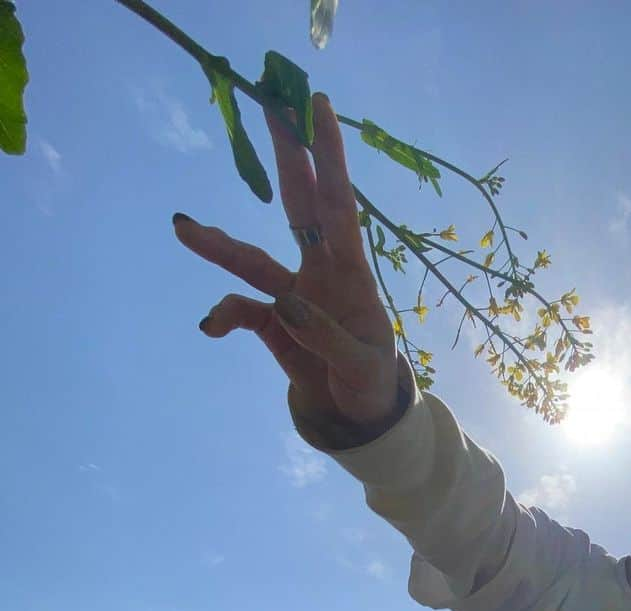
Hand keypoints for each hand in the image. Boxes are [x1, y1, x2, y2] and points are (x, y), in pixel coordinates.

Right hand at [173, 93, 400, 441]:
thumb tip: (287, 306)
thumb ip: (326, 337)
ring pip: (253, 262)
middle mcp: (319, 273)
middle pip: (299, 206)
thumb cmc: (371, 382)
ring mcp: (292, 295)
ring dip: (221, 246)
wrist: (357, 416)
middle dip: (285, 157)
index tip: (317, 106)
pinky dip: (224, 316)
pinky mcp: (271, 324)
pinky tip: (210, 327)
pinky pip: (240, 312)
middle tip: (266, 102)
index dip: (329, 158)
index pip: (339, 205)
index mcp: (351, 274)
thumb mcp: (362, 365)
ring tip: (185, 229)